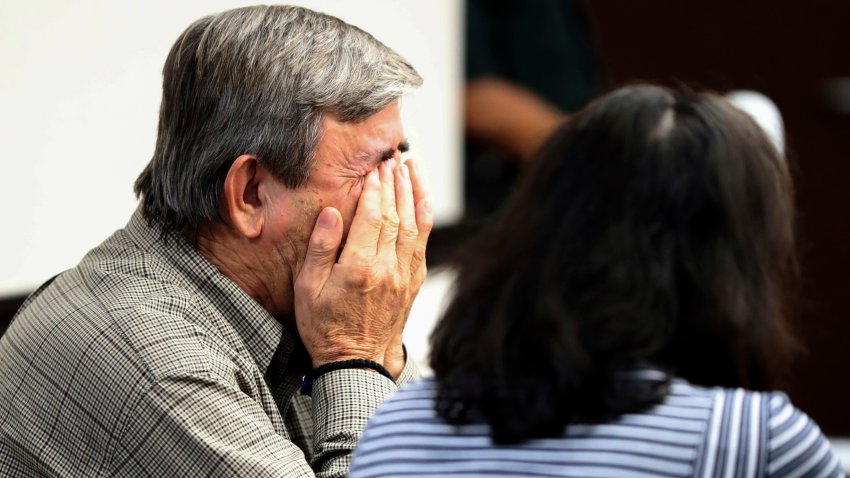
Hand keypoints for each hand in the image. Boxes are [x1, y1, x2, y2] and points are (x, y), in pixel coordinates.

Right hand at [294, 158, 431, 377]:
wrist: (355, 363)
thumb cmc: (325, 326)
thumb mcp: (308, 288)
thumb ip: (320, 248)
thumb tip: (332, 213)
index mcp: (359, 266)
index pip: (372, 215)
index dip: (375, 188)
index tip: (374, 166)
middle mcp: (387, 268)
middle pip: (396, 214)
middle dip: (394, 182)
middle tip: (392, 157)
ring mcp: (404, 275)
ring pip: (414, 224)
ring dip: (413, 192)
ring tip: (410, 166)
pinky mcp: (413, 282)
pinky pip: (423, 242)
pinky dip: (424, 216)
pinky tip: (421, 200)